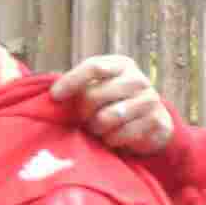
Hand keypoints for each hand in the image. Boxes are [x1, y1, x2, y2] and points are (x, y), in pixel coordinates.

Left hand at [55, 53, 182, 158]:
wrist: (153, 120)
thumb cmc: (114, 102)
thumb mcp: (99, 86)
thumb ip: (78, 85)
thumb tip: (48, 91)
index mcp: (121, 64)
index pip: (93, 67)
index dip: (71, 82)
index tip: (55, 96)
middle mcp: (138, 79)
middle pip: (96, 94)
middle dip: (83, 112)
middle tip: (83, 120)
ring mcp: (150, 100)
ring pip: (109, 117)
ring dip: (97, 127)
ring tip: (98, 129)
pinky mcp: (157, 121)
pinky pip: (123, 134)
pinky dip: (112, 140)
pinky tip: (112, 138)